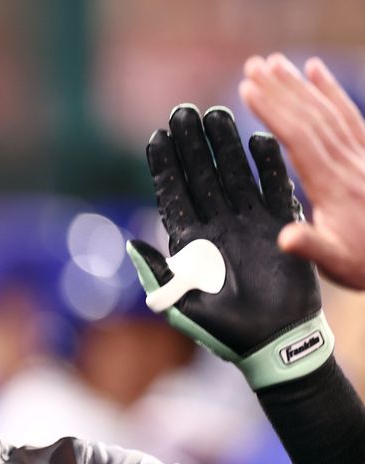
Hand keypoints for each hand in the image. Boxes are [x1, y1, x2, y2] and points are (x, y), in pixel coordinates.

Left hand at [127, 105, 329, 388]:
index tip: (156, 137)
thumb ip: (158, 274)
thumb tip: (131, 243)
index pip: (173, 197)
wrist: (274, 343)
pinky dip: (268, 166)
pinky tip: (259, 139)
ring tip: (216, 113)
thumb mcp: (183, 305)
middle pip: (201, 177)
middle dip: (191, 145)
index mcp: (190, 243)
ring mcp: (249, 223)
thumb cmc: (225, 332)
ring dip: (224, 146)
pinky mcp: (281, 227)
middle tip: (182, 110)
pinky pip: (275, 190)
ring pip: (234, 175)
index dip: (164, 167)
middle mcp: (217, 227)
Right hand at [240, 53, 364, 290]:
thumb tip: (285, 238)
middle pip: (312, 117)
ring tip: (275, 62)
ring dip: (301, 84)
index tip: (248, 88)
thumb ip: (311, 247)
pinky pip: (349, 114)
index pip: (300, 139)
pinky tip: (316, 72)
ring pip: (329, 111)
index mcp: (335, 187)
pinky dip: (331, 91)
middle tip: (253, 64)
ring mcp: (362, 155)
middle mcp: (350, 164)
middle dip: (282, 89)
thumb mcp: (337, 263)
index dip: (274, 111)